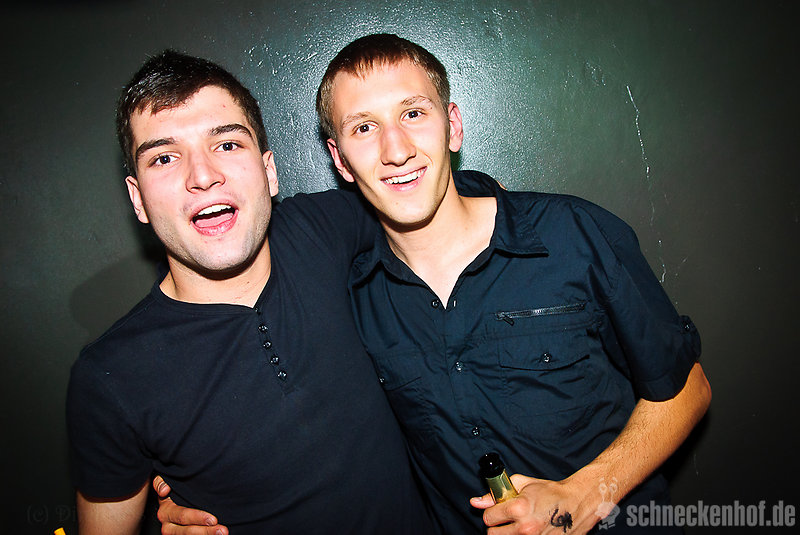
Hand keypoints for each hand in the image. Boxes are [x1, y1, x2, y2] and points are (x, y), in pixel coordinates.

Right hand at [153, 475, 228, 534]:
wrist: (174, 499)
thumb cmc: (174, 489)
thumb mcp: (168, 484)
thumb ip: (161, 483)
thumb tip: (164, 490)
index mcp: (166, 511)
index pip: (183, 516)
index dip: (198, 518)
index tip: (214, 520)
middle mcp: (168, 525)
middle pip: (188, 531)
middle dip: (206, 531)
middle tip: (223, 530)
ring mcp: (174, 533)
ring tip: (222, 533)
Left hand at [470, 474, 603, 534]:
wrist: (577, 502)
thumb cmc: (551, 492)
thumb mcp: (522, 484)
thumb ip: (496, 493)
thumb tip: (476, 502)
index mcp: (519, 509)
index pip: (488, 518)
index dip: (492, 513)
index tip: (498, 511)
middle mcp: (525, 528)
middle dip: (497, 526)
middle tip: (507, 520)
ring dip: (508, 534)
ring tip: (518, 526)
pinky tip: (528, 531)